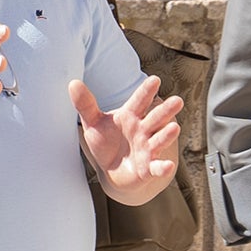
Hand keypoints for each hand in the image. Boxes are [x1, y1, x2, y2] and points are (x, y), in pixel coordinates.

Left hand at [72, 75, 184, 200]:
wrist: (112, 170)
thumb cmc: (106, 142)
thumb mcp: (93, 123)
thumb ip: (85, 104)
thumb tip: (73, 83)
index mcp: (131, 116)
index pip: (139, 101)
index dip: (146, 91)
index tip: (155, 80)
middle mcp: (143, 130)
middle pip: (156, 118)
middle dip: (166, 111)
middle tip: (177, 101)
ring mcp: (148, 149)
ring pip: (159, 140)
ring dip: (166, 135)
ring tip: (174, 128)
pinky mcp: (148, 168)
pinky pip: (156, 167)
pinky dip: (162, 168)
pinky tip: (168, 166)